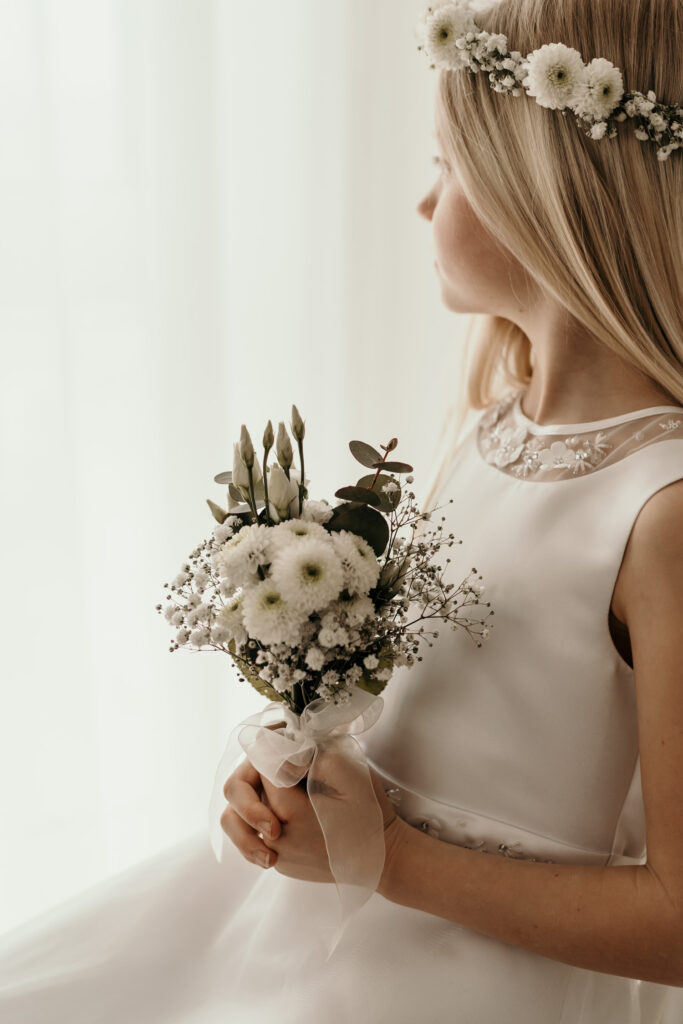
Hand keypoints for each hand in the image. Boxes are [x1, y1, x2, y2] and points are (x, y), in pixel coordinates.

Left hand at [220, 752, 404, 885]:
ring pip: (235, 821)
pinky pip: (251, 839)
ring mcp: (276, 855)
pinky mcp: (280, 864)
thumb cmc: (370, 812)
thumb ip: (311, 755)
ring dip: (248, 800)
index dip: (275, 748)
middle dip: (258, 772)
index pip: (262, 766)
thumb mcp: (350, 773)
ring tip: (271, 790)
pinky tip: (282, 811)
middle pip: (241, 792)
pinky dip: (257, 820)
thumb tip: (281, 750)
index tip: (295, 746)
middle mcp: (275, 838)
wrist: (385, 858)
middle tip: (284, 766)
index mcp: (290, 812)